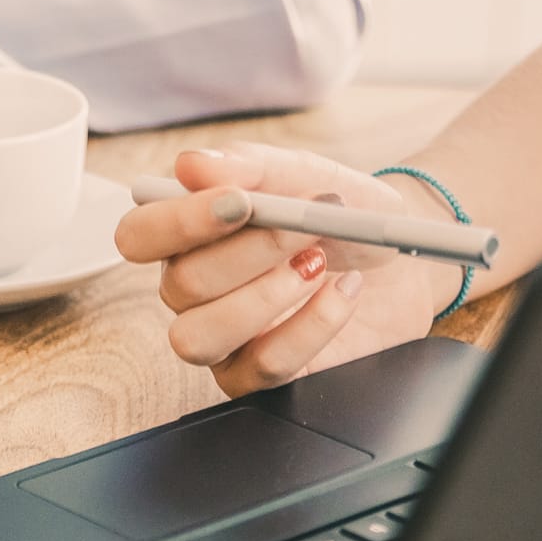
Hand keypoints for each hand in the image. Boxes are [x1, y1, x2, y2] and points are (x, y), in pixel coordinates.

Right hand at [113, 144, 440, 395]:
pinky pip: (264, 366)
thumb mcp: (302, 174)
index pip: (137, 236)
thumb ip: (249, 166)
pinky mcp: (259, 375)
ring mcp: (221, 340)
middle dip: (251, 252)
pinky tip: (344, 292)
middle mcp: (192, 292)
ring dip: (265, 298)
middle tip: (308, 225)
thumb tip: (190, 165)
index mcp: (185, 236)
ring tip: (319, 263)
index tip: (240, 202)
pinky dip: (312, 325)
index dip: (177, 223)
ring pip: (199, 338)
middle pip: (180, 285)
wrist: (404, 257)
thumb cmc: (339, 212)